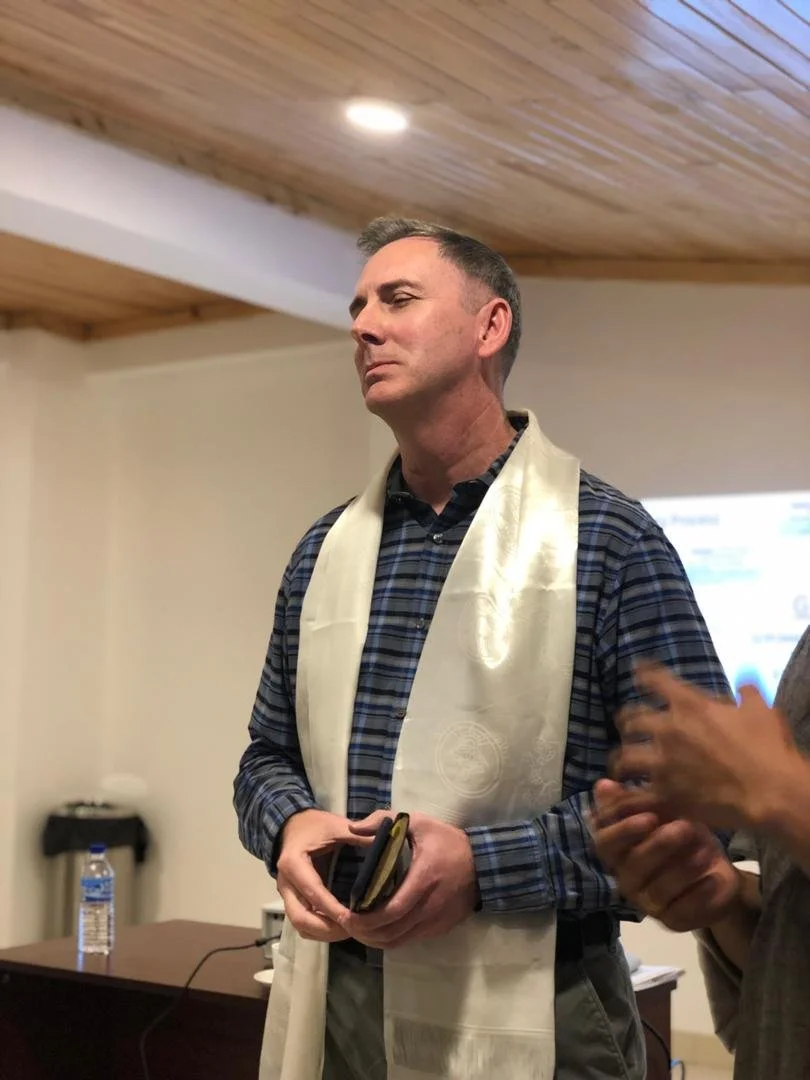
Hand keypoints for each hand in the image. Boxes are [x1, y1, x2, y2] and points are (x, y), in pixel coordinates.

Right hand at [276, 809, 370, 941]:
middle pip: (301, 918)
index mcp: (294, 863)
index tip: (354, 919)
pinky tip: (342, 927)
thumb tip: (385, 845)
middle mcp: (286, 884)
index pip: (313, 893)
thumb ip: (358, 835)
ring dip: (325, 934)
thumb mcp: (336, 826)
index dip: (333, 909)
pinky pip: (303, 924)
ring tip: (352, 931)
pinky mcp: (293, 901)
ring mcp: (287, 895)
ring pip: (300, 926)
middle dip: (328, 929)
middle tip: (355, 929)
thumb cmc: (315, 826)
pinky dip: (321, 930)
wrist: (294, 825)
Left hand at [340, 810, 478, 948]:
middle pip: (392, 932)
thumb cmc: (448, 841)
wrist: (484, 863)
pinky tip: (380, 929)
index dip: (366, 920)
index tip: (346, 915)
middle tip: (346, 924)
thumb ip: (383, 820)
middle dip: (365, 933)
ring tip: (358, 930)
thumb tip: (353, 828)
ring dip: (376, 940)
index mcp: (423, 879)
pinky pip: (411, 939)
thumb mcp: (418, 822)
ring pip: (400, 941)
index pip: (391, 911)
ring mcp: (436, 921)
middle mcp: (430, 906)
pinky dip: (392, 938)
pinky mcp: (441, 928)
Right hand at [591, 779, 740, 931]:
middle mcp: (626, 880)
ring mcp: (648, 905)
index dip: (624, 831)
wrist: (713, 869)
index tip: (649, 817)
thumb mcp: (662, 812)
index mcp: (617, 853)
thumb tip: (603, 783)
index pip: (606, 844)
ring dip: (682, 868)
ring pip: (658, 889)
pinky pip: (683, 911)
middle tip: (684, 828)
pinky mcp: (673, 921)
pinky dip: (699, 894)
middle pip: (633, 866)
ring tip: (705, 851)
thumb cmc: (681, 835)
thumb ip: (633, 801)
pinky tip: (713, 878)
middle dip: (659, 846)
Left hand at [612, 662, 799, 829]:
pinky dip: (628, 796)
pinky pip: (634, 795)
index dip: (644, 672)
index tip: (639, 670)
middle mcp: (668, 729)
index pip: (655, 679)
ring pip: (624, 756)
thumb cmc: (768, 749)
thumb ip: (747, 694)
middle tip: (630, 726)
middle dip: (629, 721)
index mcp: (689, 705)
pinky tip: (628, 797)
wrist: (770, 792)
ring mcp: (662, 762)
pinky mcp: (663, 793)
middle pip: (631, 718)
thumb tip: (744, 686)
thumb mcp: (761, 711)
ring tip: (622, 764)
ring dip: (622, 759)